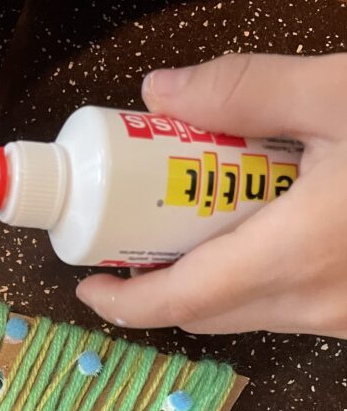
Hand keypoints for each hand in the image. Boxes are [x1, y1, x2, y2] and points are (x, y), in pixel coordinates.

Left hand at [76, 53, 346, 337]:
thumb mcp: (340, 92)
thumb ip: (247, 91)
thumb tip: (159, 96)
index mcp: (297, 253)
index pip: (183, 298)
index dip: (123, 300)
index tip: (88, 282)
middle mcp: (312, 305)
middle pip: (203, 311)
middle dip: (157, 282)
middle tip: (136, 234)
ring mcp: (336, 319)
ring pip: (242, 315)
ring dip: (206, 280)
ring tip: (196, 222)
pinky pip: (282, 309)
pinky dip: (253, 281)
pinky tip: (262, 229)